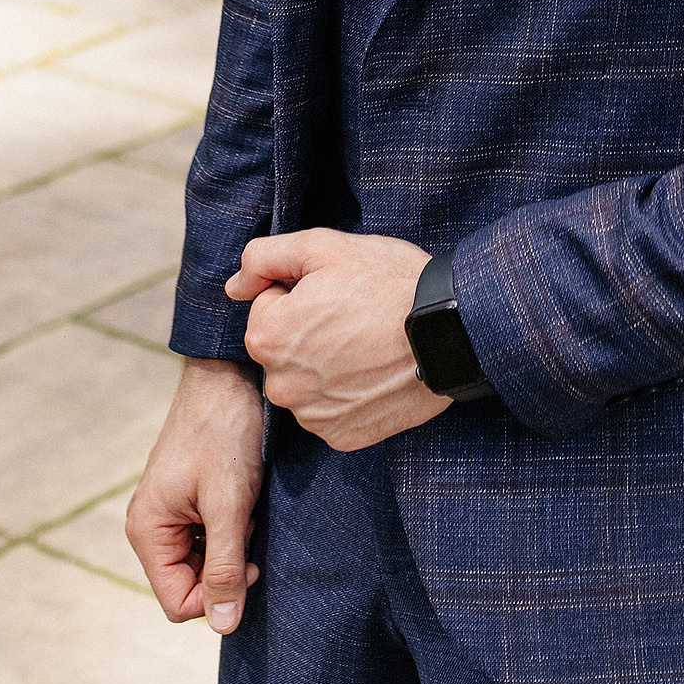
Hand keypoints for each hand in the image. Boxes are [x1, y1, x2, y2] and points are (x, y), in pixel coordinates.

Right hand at [127, 356, 264, 634]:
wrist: (230, 374)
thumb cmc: (226, 432)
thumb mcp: (230, 505)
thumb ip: (225, 567)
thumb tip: (223, 626)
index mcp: (147, 531)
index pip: (177, 602)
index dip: (217, 595)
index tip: (250, 562)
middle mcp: (151, 525)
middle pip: (190, 582)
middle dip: (226, 564)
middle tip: (247, 523)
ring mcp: (169, 509)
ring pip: (203, 558)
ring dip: (231, 542)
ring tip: (245, 504)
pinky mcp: (188, 496)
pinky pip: (208, 533)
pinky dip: (232, 524)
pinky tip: (244, 495)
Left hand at [226, 229, 450, 452]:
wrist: (449, 331)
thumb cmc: (389, 283)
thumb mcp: (325, 246)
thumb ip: (265, 258)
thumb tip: (234, 285)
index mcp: (269, 335)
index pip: (268, 307)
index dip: (301, 292)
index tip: (337, 290)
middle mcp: (281, 385)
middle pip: (283, 348)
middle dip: (308, 331)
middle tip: (354, 315)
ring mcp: (312, 416)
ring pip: (305, 382)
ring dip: (325, 365)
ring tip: (368, 344)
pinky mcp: (341, 436)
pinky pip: (330, 411)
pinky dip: (347, 394)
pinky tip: (374, 373)